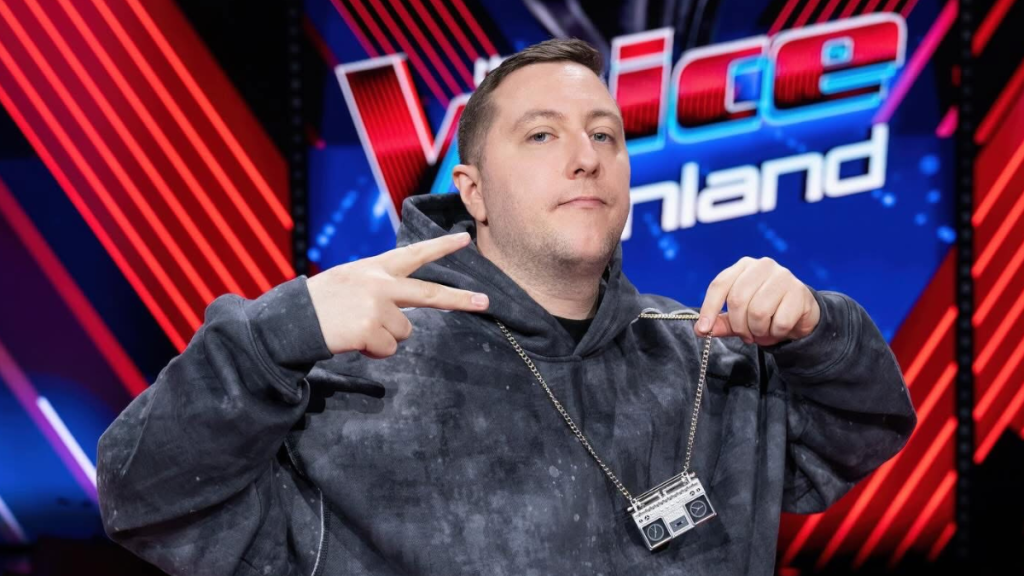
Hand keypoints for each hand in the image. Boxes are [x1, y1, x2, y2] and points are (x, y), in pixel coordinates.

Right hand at [307, 232, 488, 357]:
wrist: (291, 319)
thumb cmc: (322, 303)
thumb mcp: (350, 281)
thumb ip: (379, 287)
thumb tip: (406, 321)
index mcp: (374, 268)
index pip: (414, 254)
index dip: (441, 247)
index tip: (465, 239)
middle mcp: (380, 283)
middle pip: (430, 294)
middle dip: (460, 299)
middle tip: (485, 302)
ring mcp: (376, 306)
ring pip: (404, 332)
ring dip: (384, 337)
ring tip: (356, 328)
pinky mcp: (369, 330)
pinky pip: (387, 350)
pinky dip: (372, 351)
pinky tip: (352, 339)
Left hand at [695, 257, 819, 345]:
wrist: (801, 313)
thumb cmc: (766, 312)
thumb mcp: (739, 316)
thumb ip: (720, 321)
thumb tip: (700, 330)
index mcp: (743, 266)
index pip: (720, 285)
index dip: (709, 308)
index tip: (703, 330)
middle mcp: (762, 266)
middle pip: (738, 300)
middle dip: (739, 326)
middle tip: (746, 336)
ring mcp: (783, 276)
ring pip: (758, 312)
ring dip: (758, 330)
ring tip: (763, 331)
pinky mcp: (799, 292)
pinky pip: (779, 322)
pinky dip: (776, 332)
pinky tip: (779, 328)